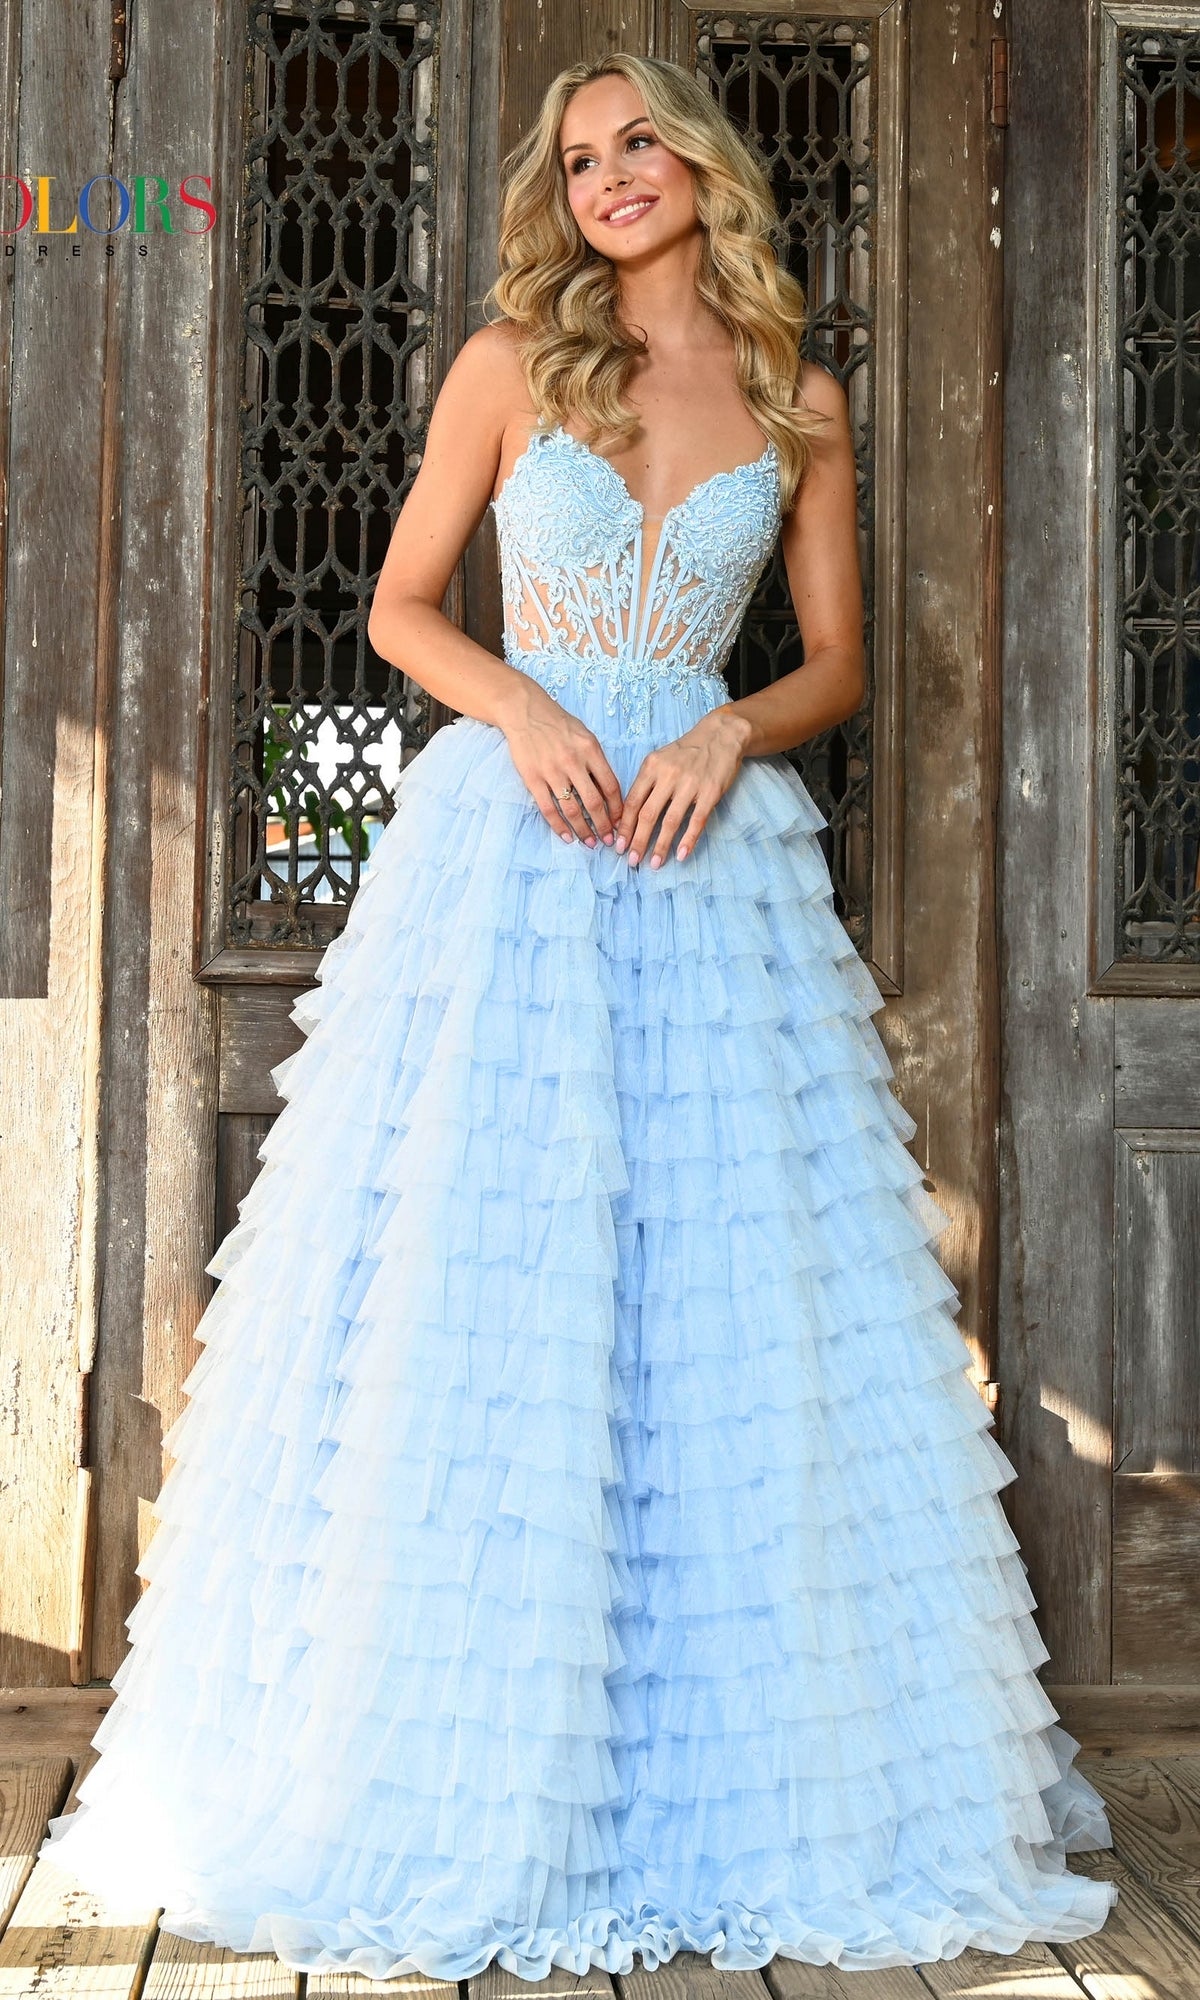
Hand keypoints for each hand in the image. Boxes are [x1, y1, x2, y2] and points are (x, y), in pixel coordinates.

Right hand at [499, 681, 622, 846]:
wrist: (525, 711)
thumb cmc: (558, 723)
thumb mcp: (585, 735)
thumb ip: (597, 761)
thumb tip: (609, 791)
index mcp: (590, 750)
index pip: (610, 786)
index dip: (617, 809)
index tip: (621, 823)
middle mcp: (573, 762)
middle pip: (593, 802)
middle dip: (604, 825)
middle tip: (608, 841)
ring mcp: (552, 772)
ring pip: (572, 809)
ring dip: (583, 830)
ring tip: (589, 842)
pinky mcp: (533, 778)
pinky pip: (548, 808)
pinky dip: (559, 826)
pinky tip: (566, 836)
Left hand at [615, 704, 752, 866]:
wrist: (720, 735)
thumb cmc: (685, 752)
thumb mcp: (659, 759)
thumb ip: (645, 784)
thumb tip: (628, 816)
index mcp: (651, 767)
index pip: (632, 802)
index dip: (624, 827)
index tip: (618, 846)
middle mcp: (668, 776)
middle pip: (647, 814)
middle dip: (637, 841)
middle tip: (632, 861)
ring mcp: (690, 785)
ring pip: (670, 821)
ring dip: (661, 845)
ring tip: (654, 863)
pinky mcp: (710, 792)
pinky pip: (697, 821)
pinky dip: (688, 840)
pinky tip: (681, 855)